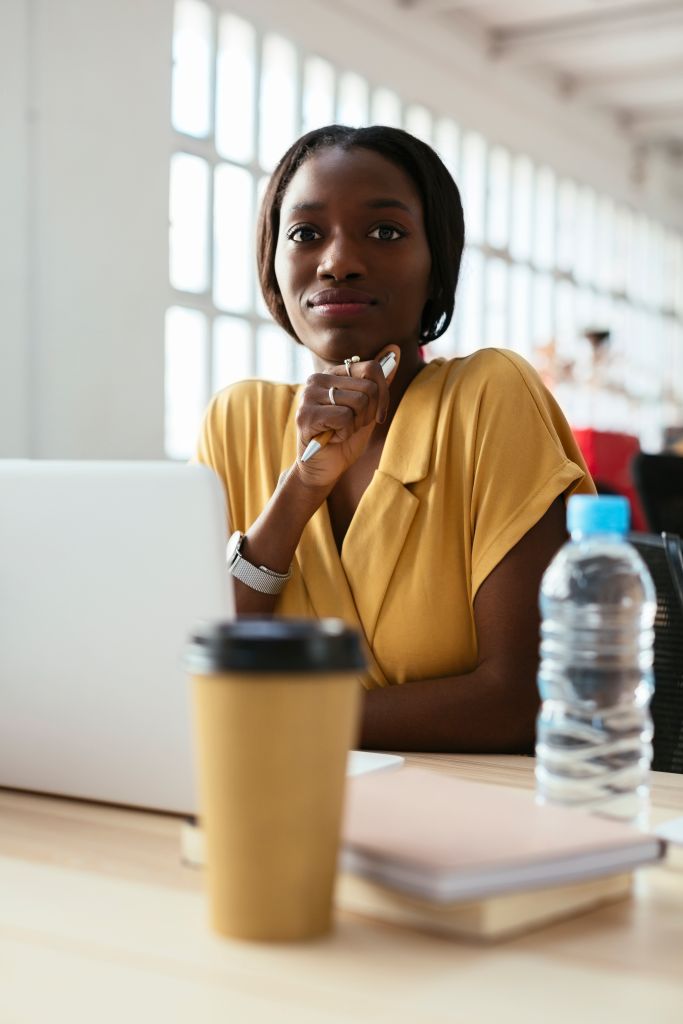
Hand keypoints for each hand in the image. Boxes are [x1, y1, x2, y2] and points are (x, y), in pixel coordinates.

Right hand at [294, 345, 400, 488]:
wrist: (323, 469)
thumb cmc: (344, 440)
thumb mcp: (368, 409)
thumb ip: (378, 382)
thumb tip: (395, 350)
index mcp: (332, 374)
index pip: (371, 368)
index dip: (383, 395)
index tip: (378, 416)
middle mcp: (318, 379)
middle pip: (369, 387)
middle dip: (369, 414)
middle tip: (352, 426)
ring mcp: (309, 396)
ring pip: (358, 401)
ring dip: (357, 424)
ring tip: (341, 432)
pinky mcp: (306, 414)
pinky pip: (344, 417)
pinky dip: (345, 433)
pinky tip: (333, 438)